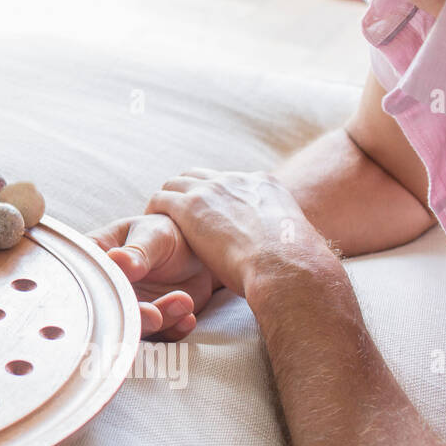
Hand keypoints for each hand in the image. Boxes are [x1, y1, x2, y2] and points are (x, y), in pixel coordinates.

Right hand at [90, 213, 215, 340]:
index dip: (97, 292)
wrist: (194, 253)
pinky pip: (161, 335)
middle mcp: (107, 290)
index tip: (118, 295)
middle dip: (133, 316)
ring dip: (159, 321)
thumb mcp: (153, 236)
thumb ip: (137, 252)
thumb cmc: (164, 235)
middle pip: (109, 310)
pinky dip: (175, 329)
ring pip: (135, 326)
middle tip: (154, 315)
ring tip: (183, 302)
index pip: (86, 278)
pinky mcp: (152, 323)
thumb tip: (116, 259)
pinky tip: (188, 317)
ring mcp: (129, 309)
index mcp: (96, 260)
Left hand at [146, 168, 326, 297]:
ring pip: (176, 183)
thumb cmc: (293, 269)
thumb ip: (281, 237)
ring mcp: (213, 190)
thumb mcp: (294, 242)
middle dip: (186, 193)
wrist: (287, 267)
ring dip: (167, 200)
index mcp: (264, 185)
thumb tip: (283, 253)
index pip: (231, 182)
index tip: (208, 216)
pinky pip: (160, 199)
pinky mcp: (190, 206)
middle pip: (199, 176)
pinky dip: (154, 210)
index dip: (215, 198)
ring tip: (161, 222)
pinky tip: (152, 229)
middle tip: (177, 217)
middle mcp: (238, 180)